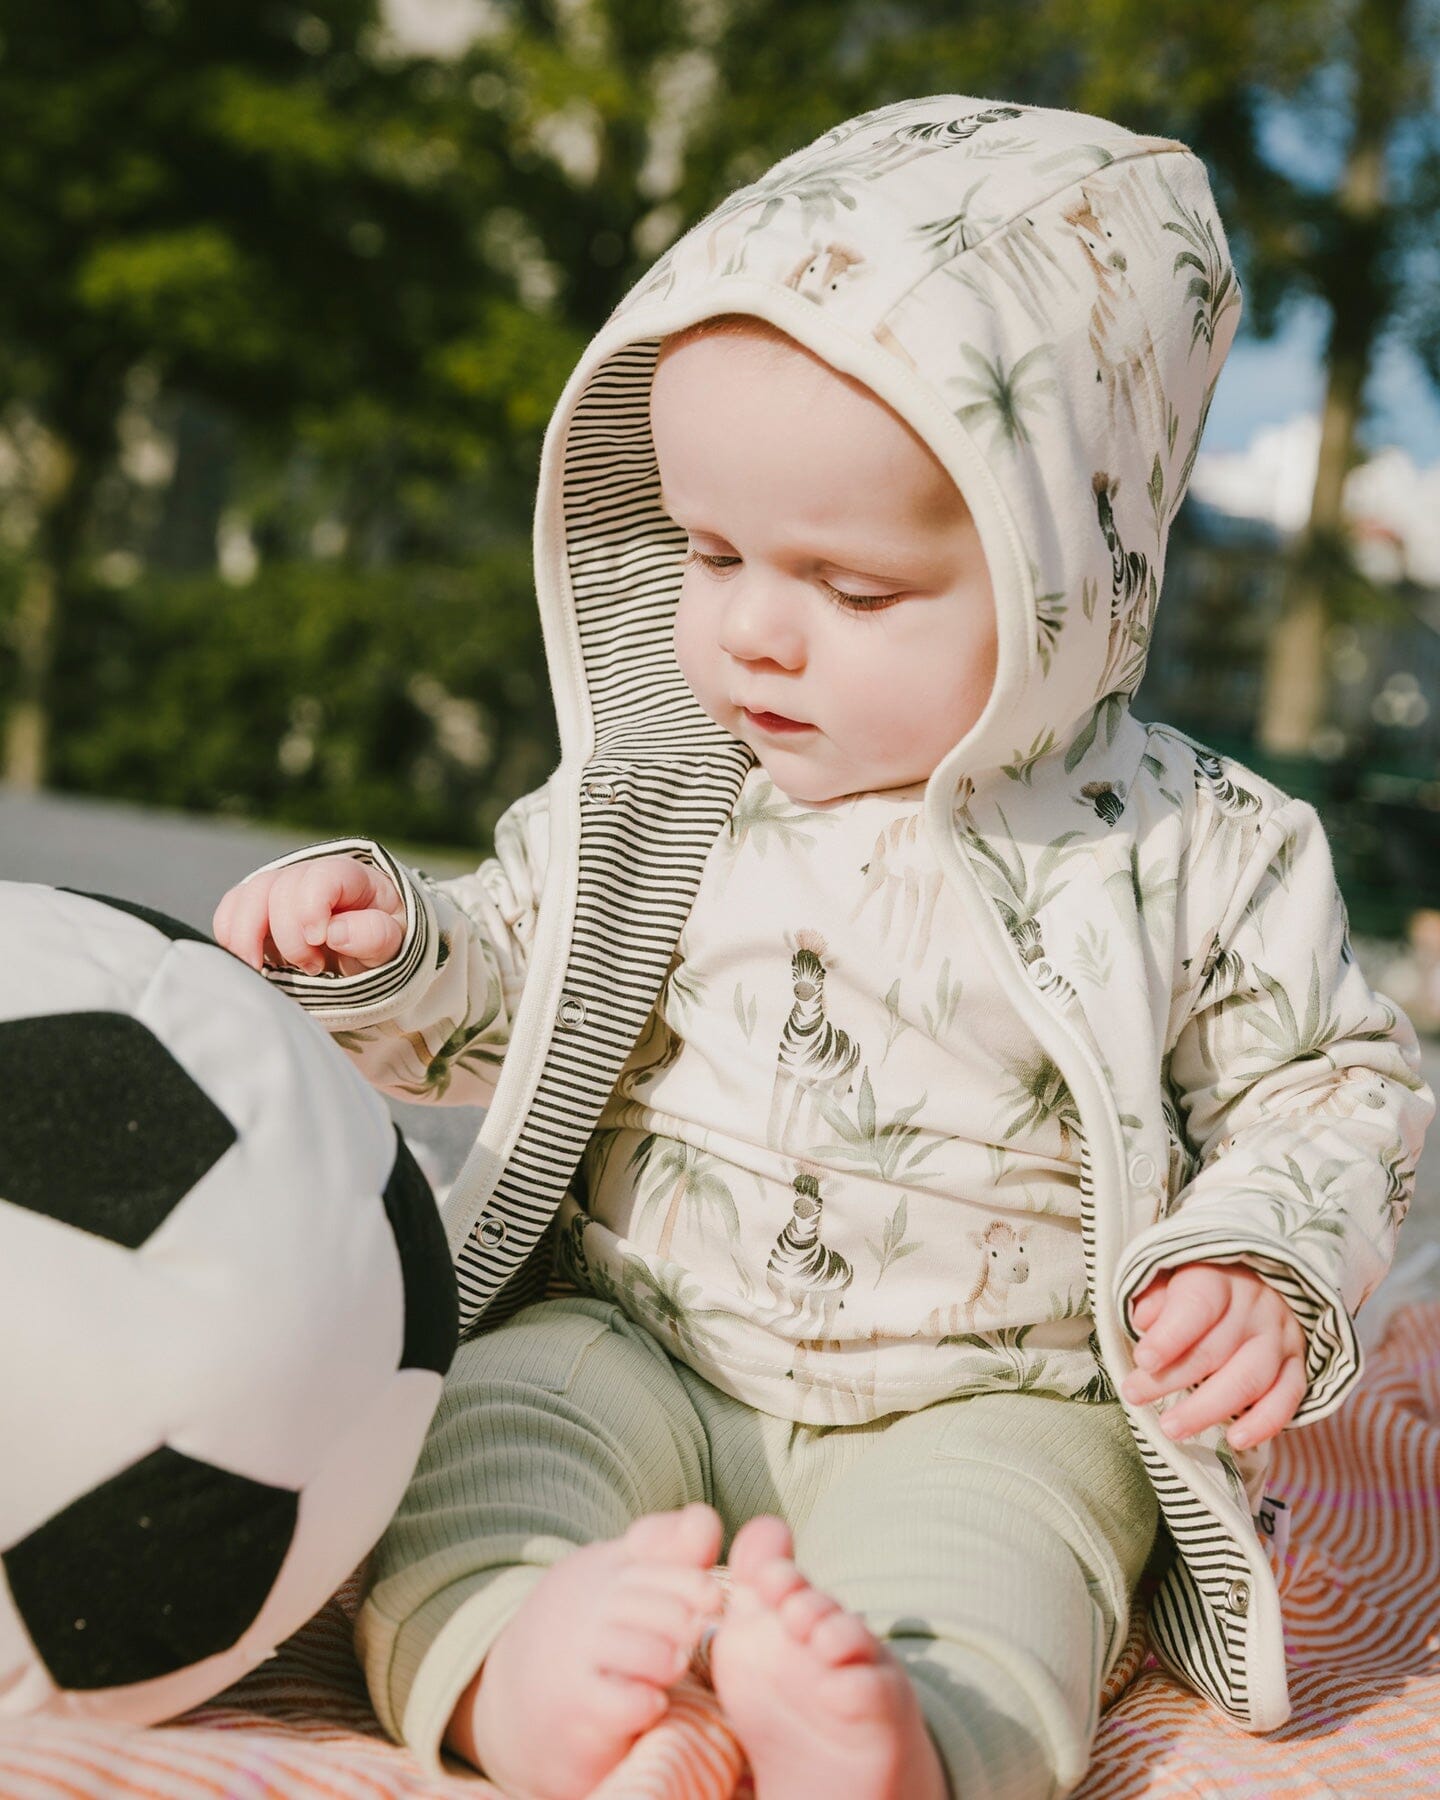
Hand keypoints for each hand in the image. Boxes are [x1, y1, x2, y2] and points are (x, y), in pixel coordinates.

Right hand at [213, 855, 405, 976]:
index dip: (310, 908)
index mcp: (352, 877)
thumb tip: (335, 932)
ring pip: (247, 897)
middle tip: (313, 967)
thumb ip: (374, 935)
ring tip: (273, 970)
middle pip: (279, 889)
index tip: (318, 941)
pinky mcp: (257, 907)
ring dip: (251, 939)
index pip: (321, 877)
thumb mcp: (393, 943)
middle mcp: (310, 874)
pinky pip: (229, 912)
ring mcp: (280, 888)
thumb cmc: (381, 941)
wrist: (368, 943)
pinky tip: (253, 963)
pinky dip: (232, 939)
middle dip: (289, 937)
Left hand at [1120, 1262, 1306, 1449]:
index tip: (1144, 1361)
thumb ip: (1155, 1295)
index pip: (1197, 1306)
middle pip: (1216, 1349)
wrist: (1260, 1278)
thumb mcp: (1171, 1275)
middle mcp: (1256, 1307)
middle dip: (1172, 1378)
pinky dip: (1264, 1423)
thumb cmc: (1200, 1283)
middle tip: (1136, 1396)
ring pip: (1250, 1379)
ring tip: (1172, 1428)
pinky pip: (1288, 1397)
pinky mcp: (1297, 1364)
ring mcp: (1281, 1338)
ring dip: (1209, 1409)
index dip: (1170, 1336)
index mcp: (1220, 1278)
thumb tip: (1143, 1320)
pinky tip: (1235, 1440)